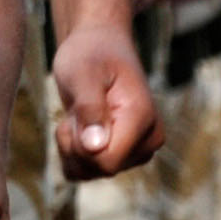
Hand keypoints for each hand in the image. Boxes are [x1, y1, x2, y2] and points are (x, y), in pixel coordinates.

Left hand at [51, 24, 159, 176]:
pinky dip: (74, 152)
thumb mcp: (83, 74)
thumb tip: (95, 147)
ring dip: (72, 147)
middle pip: (100, 169)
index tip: (77, 115)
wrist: (97, 47)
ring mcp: (137, 150)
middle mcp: (147, 140)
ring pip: (91, 172)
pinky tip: (78, 126)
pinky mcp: (123, 154)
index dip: (81, 146)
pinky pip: (87, 172)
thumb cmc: (90, 55)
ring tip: (78, 115)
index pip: (108, 161)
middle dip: (75, 144)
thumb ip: (89, 108)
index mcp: (142, 119)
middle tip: (76, 110)